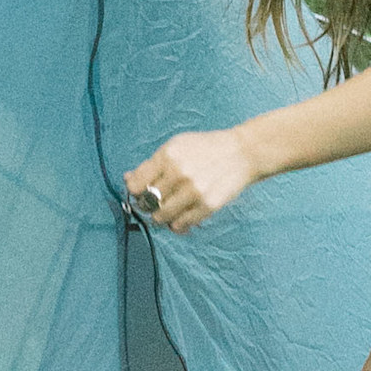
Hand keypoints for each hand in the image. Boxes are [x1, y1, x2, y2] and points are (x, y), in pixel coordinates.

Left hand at [122, 126, 257, 234]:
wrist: (242, 152)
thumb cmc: (205, 148)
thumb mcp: (176, 146)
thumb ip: (152, 164)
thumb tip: (128, 180)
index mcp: (168, 156)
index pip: (137, 185)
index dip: (134, 192)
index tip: (139, 193)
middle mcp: (178, 173)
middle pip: (148, 202)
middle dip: (147, 206)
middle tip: (153, 204)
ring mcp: (193, 191)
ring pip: (162, 216)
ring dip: (161, 217)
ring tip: (166, 212)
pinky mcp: (207, 205)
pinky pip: (182, 224)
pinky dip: (177, 224)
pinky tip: (180, 216)